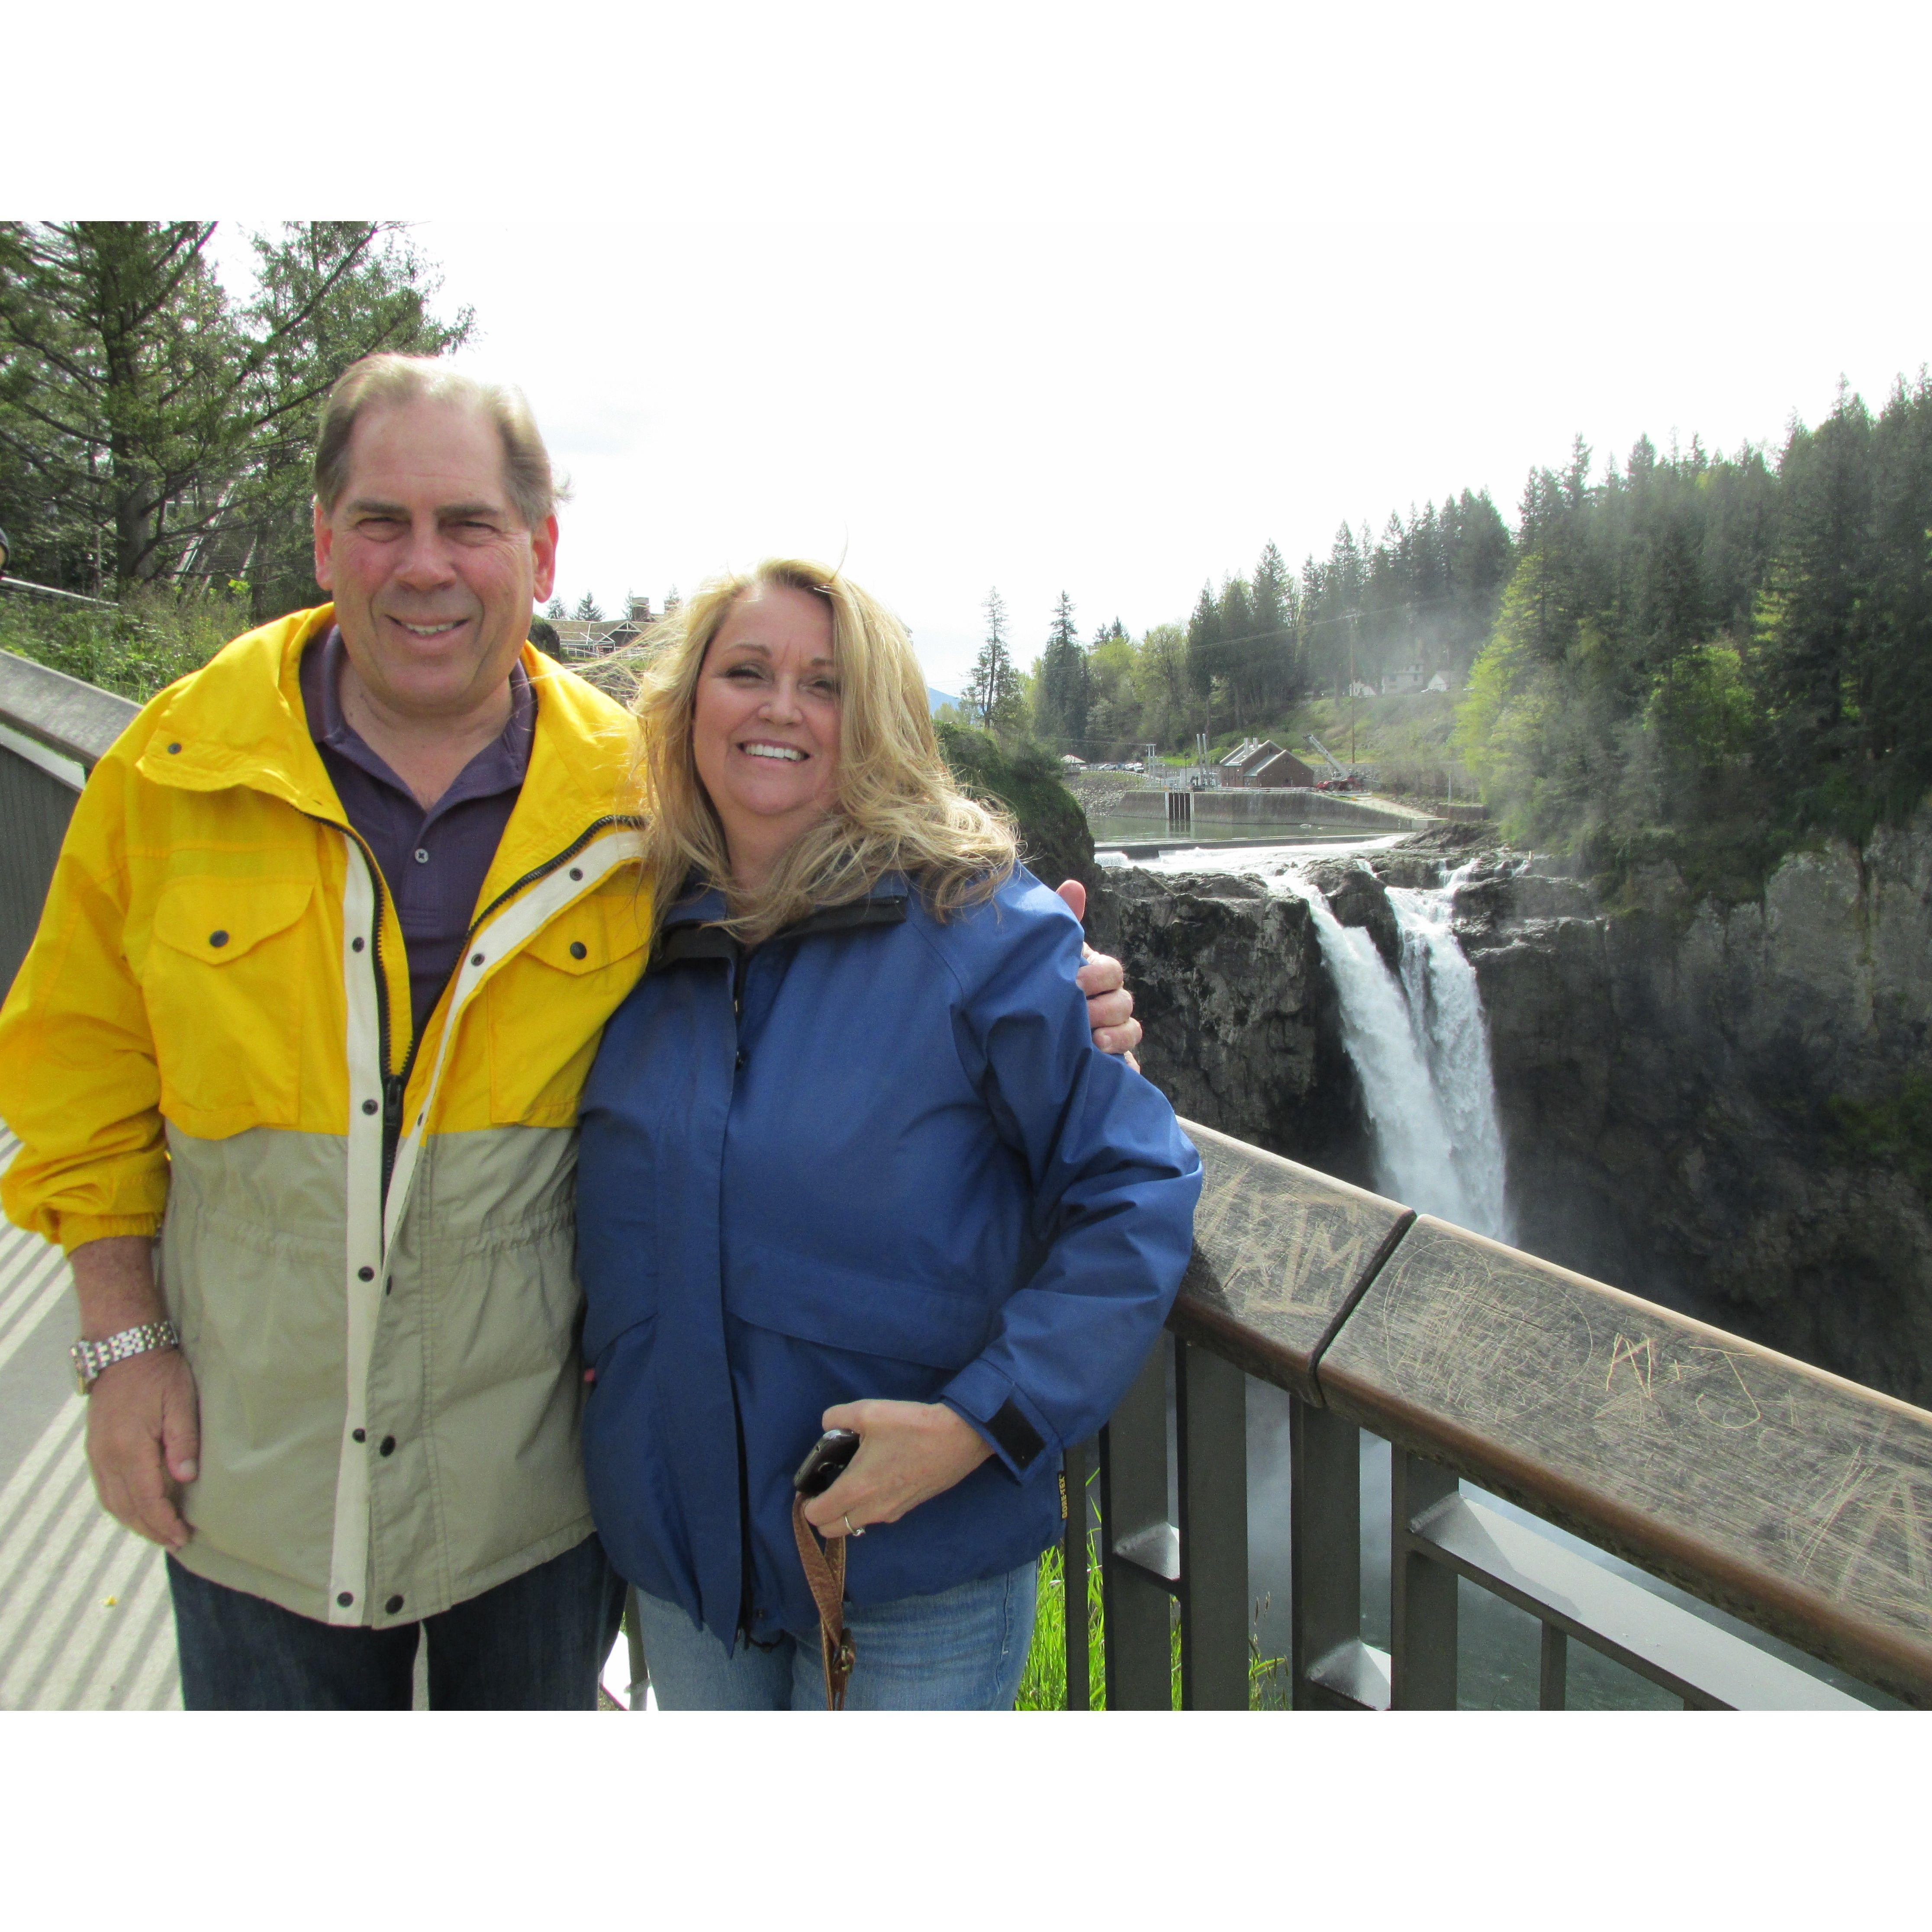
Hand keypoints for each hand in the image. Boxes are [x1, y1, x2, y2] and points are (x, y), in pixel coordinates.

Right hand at [86, 1347, 200, 1549]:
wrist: (123, 1349)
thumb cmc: (159, 1372)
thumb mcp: (180, 1400)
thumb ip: (183, 1440)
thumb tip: (185, 1479)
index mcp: (129, 1448)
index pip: (146, 1499)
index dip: (164, 1523)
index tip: (183, 1537)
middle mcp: (107, 1456)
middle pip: (127, 1507)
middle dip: (151, 1529)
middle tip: (176, 1542)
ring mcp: (97, 1453)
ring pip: (112, 1502)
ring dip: (135, 1521)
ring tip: (160, 1532)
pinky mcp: (95, 1448)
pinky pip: (105, 1489)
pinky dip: (121, 1506)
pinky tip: (137, 1510)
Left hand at [801, 1399, 992, 1537]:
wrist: (959, 1438)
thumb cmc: (913, 1426)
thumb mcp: (868, 1411)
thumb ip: (836, 1417)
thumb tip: (826, 1424)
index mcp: (857, 1489)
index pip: (816, 1516)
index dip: (806, 1502)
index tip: (810, 1485)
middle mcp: (872, 1509)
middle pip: (832, 1530)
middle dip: (822, 1514)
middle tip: (826, 1486)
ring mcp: (892, 1512)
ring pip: (854, 1526)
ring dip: (844, 1513)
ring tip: (850, 1481)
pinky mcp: (907, 1508)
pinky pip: (875, 1517)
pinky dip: (866, 1508)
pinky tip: (875, 1478)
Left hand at [1056, 879, 1141, 1067]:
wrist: (1021, 1027)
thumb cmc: (1041, 982)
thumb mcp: (1048, 955)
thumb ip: (1062, 922)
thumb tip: (1074, 885)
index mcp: (1096, 975)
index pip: (1112, 971)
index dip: (1099, 976)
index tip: (1076, 982)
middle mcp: (1109, 1002)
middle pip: (1124, 1002)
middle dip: (1105, 1007)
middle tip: (1082, 1013)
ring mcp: (1112, 1031)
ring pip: (1131, 1030)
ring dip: (1116, 1034)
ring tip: (1095, 1041)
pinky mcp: (1110, 1061)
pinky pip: (1127, 1065)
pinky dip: (1122, 1063)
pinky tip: (1106, 1063)